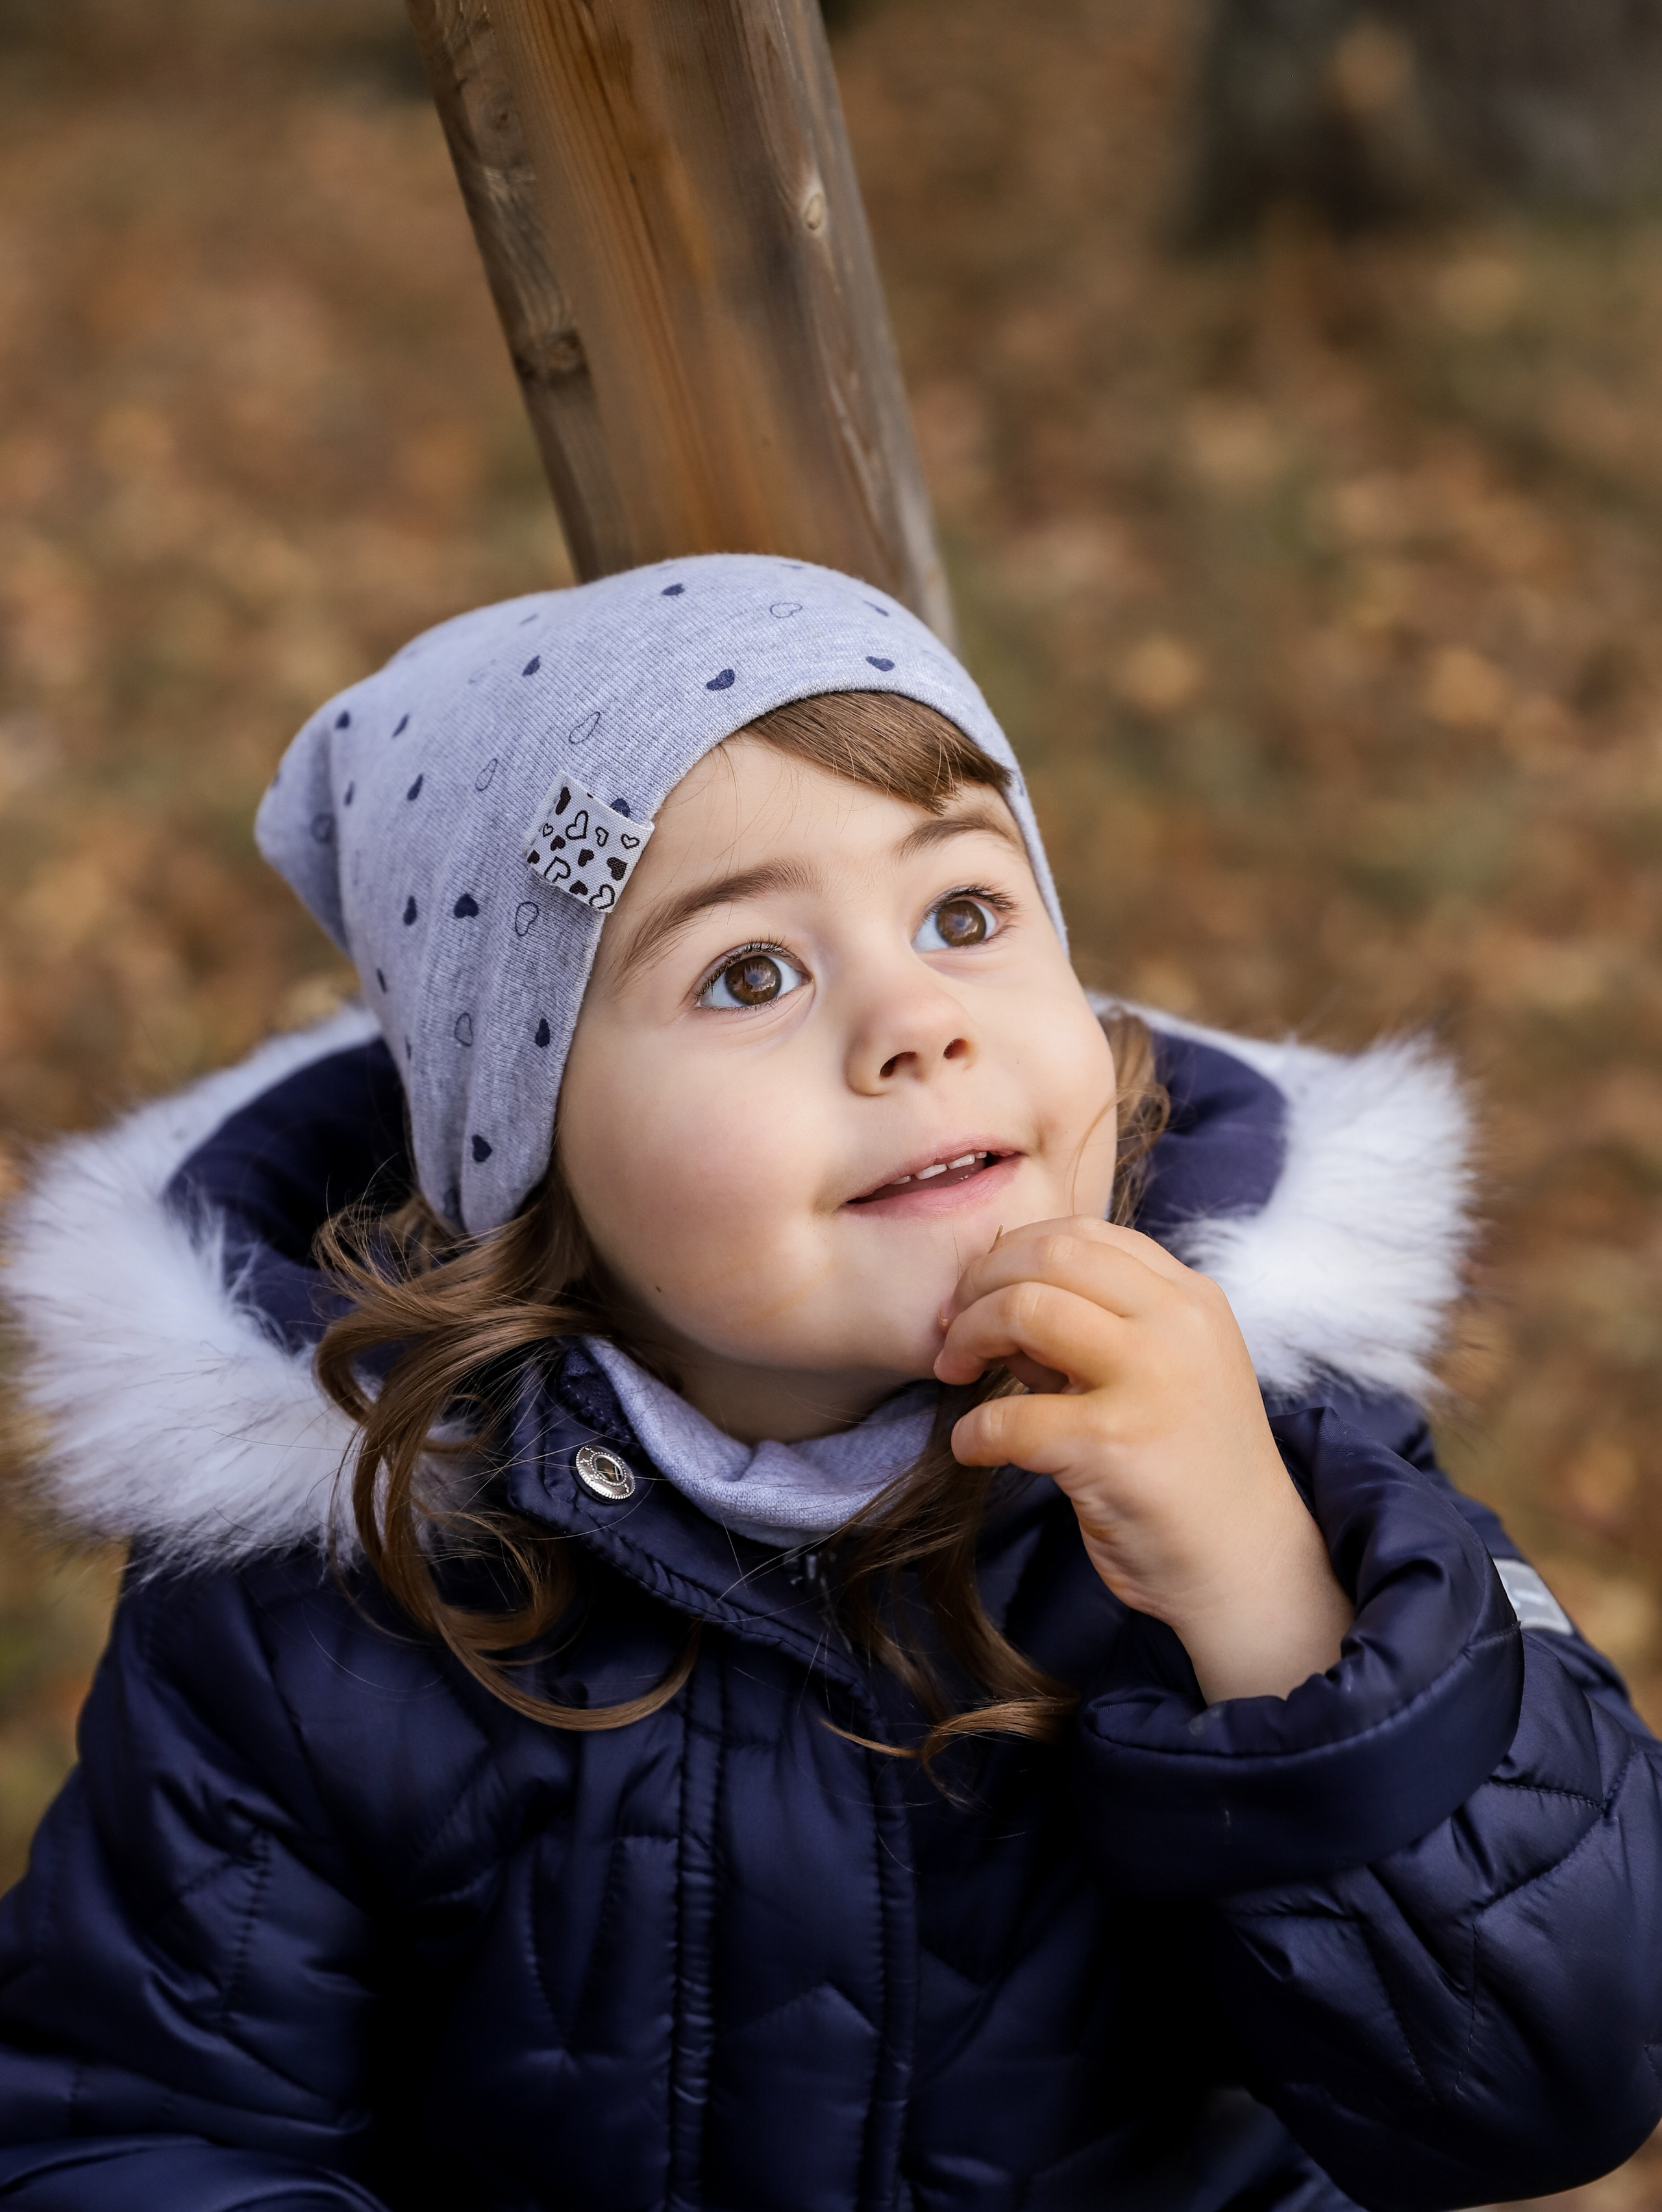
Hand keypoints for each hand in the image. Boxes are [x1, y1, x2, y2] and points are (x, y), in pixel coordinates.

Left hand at [934, 1217, 1353, 1702]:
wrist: (1245, 1564)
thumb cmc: (1188, 1468)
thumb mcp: (1158, 1373)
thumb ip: (1090, 1330)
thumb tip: (995, 1304)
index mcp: (1189, 1298)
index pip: (1083, 1233)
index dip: (1012, 1253)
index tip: (979, 1293)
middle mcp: (1178, 1324)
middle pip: (1049, 1254)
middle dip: (980, 1284)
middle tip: (952, 1329)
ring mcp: (1151, 1380)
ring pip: (1026, 1310)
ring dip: (969, 1338)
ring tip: (956, 1374)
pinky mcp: (1116, 1444)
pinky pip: (1010, 1416)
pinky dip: (973, 1430)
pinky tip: (972, 1446)